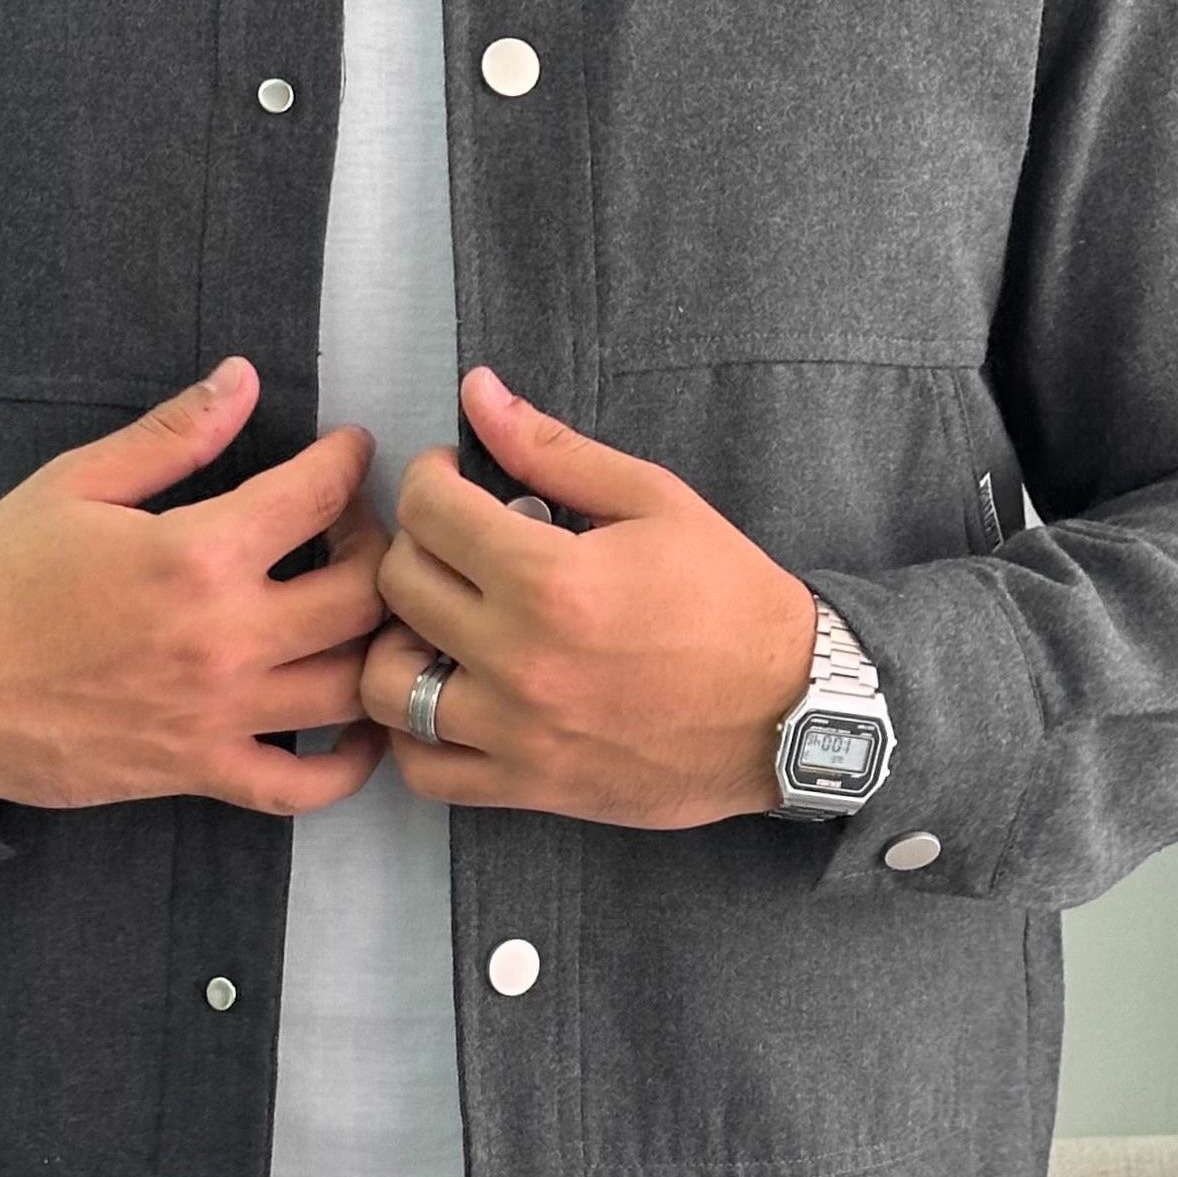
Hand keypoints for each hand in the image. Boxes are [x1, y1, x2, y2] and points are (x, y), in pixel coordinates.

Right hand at [0, 356, 395, 814]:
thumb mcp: (73, 484)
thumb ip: (170, 434)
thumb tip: (243, 379)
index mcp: (194, 553)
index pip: (317, 496)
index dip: (348, 462)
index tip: (349, 451)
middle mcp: (223, 637)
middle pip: (365, 595)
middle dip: (381, 549)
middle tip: (357, 530)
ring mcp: (218, 713)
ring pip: (354, 687)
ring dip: (380, 645)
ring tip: (362, 616)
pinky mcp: (198, 772)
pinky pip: (302, 786)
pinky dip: (346, 765)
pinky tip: (355, 727)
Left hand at [357, 366, 820, 826]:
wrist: (789, 710)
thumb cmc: (730, 600)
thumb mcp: (654, 501)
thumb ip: (554, 448)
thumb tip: (478, 392)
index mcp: (552, 579)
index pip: (430, 511)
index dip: (431, 479)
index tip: (453, 480)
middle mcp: (521, 659)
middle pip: (399, 587)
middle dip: (416, 546)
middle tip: (454, 543)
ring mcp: (519, 730)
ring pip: (387, 685)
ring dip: (397, 644)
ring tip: (437, 625)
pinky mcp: (528, 784)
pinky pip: (425, 770)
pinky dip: (415, 735)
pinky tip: (448, 696)